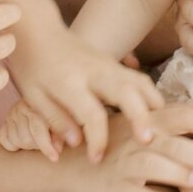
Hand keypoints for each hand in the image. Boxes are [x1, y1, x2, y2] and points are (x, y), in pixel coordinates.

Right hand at [0, 99, 61, 160]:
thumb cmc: (56, 117)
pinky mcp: (5, 121)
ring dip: (26, 146)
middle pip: (26, 139)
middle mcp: (22, 107)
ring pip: (15, 140)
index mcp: (39, 105)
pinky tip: (23, 141)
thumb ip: (60, 136)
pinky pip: (3, 139)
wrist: (44, 104)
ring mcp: (12, 114)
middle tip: (45, 144)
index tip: (54, 158)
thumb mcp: (64, 123)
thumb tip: (57, 149)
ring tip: (36, 141)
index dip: (47, 147)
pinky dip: (12, 145)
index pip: (39, 130)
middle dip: (37, 146)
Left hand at [12, 28, 163, 161]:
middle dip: (141, 117)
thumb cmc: (33, 68)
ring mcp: (108, 64)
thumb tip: (78, 143)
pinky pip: (140, 79)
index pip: (92, 114)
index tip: (96, 159)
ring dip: (154, 106)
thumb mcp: (33, 97)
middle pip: (127, 92)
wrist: (38, 32)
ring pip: (140, 82)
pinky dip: (151, 97)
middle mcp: (94, 71)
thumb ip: (56, 120)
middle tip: (148, 142)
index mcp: (70, 82)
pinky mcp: (115, 62)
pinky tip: (154, 117)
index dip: (98, 140)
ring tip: (159, 131)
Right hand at [67, 100, 192, 191]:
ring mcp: (124, 165)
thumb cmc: (113, 139)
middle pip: (171, 144)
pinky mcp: (113, 189)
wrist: (70, 160)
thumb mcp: (140, 120)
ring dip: (173, 173)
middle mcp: (136, 141)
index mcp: (147, 122)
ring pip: (150, 167)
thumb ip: (172, 112)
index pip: (180, 116)